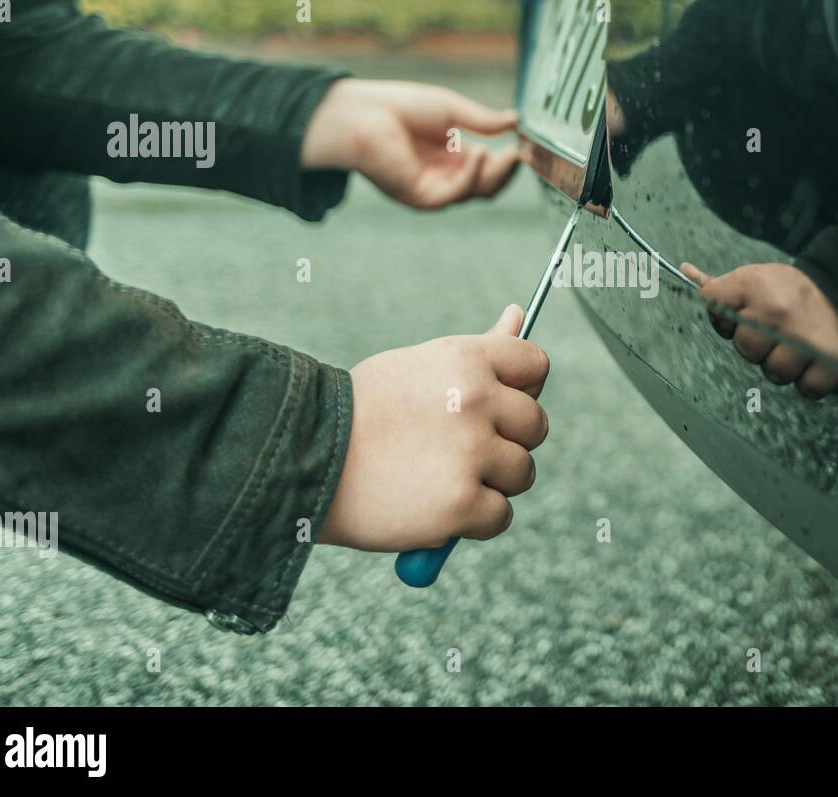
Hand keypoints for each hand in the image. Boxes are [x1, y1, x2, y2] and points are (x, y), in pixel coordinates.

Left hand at [301, 79, 519, 208]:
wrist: (361, 115)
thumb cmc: (400, 107)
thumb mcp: (451, 110)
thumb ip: (483, 121)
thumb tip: (516, 121)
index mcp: (451, 156)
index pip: (487, 167)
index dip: (508, 159)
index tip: (524, 144)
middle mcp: (444, 176)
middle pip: (486, 185)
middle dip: (506, 171)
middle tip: (521, 153)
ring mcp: (433, 189)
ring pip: (475, 192)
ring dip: (495, 174)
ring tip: (510, 154)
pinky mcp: (420, 197)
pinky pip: (455, 194)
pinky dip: (471, 176)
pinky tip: (480, 154)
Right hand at [318, 304, 550, 552]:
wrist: (302, 460)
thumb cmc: (363, 411)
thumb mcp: (420, 365)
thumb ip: (478, 350)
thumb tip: (519, 315)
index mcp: (467, 359)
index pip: (536, 365)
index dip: (521, 389)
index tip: (496, 406)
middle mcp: (476, 401)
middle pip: (535, 426)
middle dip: (507, 441)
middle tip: (460, 449)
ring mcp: (471, 454)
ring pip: (522, 474)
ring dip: (492, 483)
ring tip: (439, 477)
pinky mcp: (461, 505)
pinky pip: (500, 517)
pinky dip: (473, 521)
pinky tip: (434, 508)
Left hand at [680, 262, 837, 399]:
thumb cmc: (791, 291)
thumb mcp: (756, 277)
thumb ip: (722, 286)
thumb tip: (684, 269)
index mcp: (754, 286)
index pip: (713, 307)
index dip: (726, 318)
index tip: (744, 314)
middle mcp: (778, 314)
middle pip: (746, 350)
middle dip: (759, 346)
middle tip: (779, 332)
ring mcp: (805, 342)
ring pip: (775, 374)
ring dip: (786, 365)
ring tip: (799, 345)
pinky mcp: (832, 365)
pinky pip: (806, 389)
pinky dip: (811, 381)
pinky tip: (816, 361)